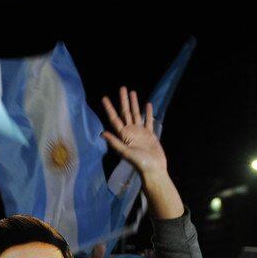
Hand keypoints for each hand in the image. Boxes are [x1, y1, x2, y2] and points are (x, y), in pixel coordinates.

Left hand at [101, 88, 182, 219]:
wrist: (154, 169)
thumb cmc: (140, 163)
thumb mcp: (126, 152)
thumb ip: (115, 142)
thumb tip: (102, 133)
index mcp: (124, 135)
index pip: (115, 118)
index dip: (109, 108)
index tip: (104, 98)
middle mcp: (131, 132)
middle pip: (125, 113)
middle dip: (123, 101)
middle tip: (122, 88)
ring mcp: (140, 132)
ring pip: (136, 114)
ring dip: (134, 104)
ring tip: (132, 92)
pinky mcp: (150, 134)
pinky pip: (148, 121)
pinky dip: (148, 113)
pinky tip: (147, 104)